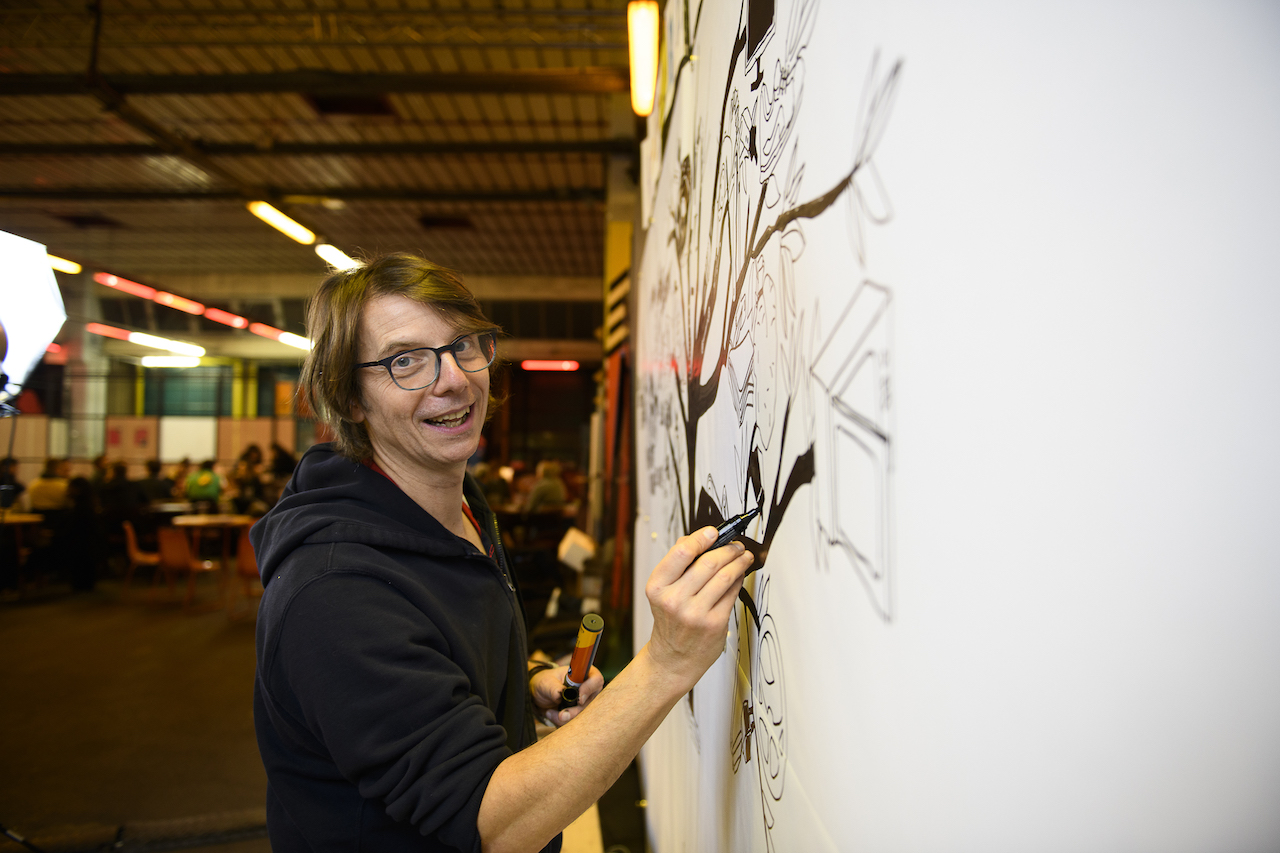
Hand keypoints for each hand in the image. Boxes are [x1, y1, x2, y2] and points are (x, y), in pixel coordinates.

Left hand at [530, 664, 603, 726]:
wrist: (541, 694)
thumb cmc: (547, 682)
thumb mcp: (547, 682)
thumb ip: (554, 688)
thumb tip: (559, 696)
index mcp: (585, 674)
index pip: (596, 680)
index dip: (589, 690)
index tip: (578, 699)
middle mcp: (589, 689)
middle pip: (591, 703)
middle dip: (574, 712)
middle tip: (560, 715)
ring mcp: (586, 703)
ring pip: (583, 716)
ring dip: (566, 719)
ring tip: (550, 713)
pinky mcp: (580, 714)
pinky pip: (576, 723)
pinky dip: (563, 723)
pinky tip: (553, 716)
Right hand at [644, 527, 752, 688]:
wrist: (673, 657)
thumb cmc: (671, 622)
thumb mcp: (663, 592)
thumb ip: (678, 565)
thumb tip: (698, 539)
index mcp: (658, 587)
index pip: (682, 553)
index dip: (701, 537)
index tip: (714, 532)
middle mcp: (674, 600)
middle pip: (708, 562)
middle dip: (727, 549)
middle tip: (736, 545)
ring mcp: (695, 613)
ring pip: (724, 576)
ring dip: (738, 562)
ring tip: (743, 556)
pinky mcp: (714, 623)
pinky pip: (731, 593)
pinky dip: (739, 579)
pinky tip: (740, 574)